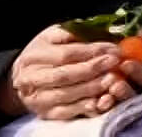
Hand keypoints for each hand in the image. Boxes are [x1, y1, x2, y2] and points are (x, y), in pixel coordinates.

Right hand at [0, 24, 141, 120]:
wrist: (27, 77)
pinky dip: (85, 107)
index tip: (113, 48)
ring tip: (112, 80)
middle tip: (114, 63)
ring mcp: (36, 98)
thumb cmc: (49, 51)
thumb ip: (76, 31)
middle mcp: (30, 79)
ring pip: (66, 95)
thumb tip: (106, 29)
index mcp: (33, 56)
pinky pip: (66, 113)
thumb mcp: (56, 35)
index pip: (65, 54)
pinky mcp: (45, 113)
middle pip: (64, 76)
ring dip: (91, 88)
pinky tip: (101, 101)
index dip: (91, 51)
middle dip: (92, 69)